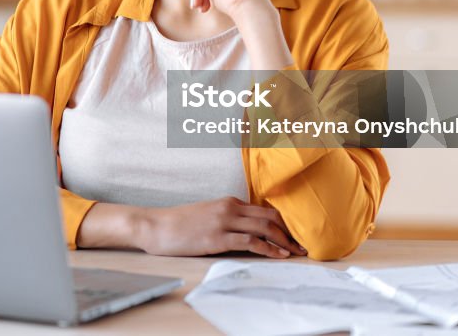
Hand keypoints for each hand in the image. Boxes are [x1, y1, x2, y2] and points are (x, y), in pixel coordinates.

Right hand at [136, 197, 306, 257]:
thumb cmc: (179, 223)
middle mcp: (229, 208)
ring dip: (284, 241)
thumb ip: (228, 218)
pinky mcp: (217, 237)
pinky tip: (278, 255)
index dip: (284, 223)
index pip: (264, 210)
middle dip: (289, 232)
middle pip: (270, 217)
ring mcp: (223, 222)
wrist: (155, 225)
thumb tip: (247, 230)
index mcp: (228, 201)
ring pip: (264, 227)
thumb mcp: (207, 214)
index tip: (294, 235)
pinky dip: (269, 248)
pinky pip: (250, 241)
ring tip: (296, 252)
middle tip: (302, 245)